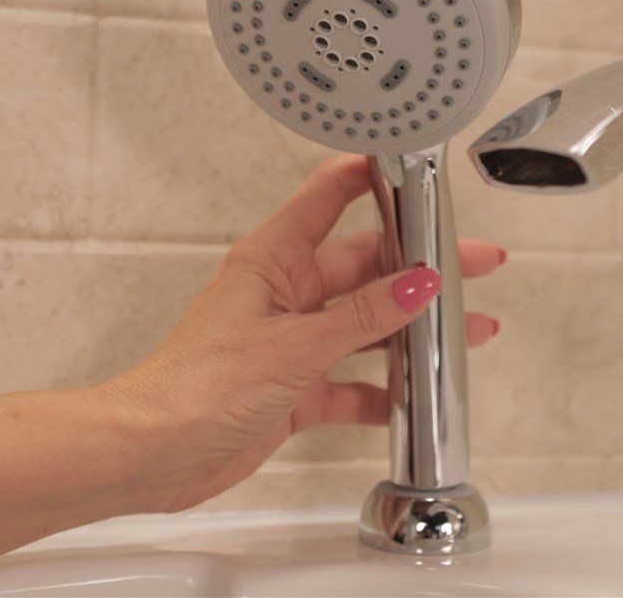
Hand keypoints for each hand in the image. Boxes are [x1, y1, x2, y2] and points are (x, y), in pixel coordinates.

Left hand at [101, 155, 504, 512]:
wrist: (152, 455)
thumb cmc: (193, 387)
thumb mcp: (295, 345)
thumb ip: (364, 317)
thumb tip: (419, 284)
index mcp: (273, 259)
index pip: (329, 196)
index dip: (373, 174)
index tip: (418, 167)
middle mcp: (285, 293)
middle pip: (365, 265)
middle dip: (420, 266)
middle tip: (471, 263)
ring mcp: (292, 340)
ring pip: (366, 324)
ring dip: (413, 329)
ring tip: (468, 329)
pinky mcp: (294, 386)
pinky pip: (351, 381)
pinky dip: (383, 389)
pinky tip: (414, 398)